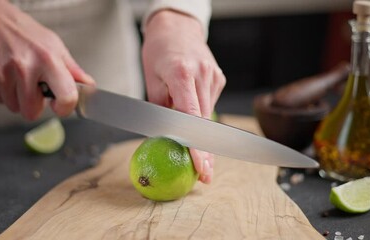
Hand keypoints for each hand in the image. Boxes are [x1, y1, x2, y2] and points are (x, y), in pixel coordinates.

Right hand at [0, 0, 94, 119]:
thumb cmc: (25, 33)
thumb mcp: (55, 46)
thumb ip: (73, 70)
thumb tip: (89, 87)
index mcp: (48, 60)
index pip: (66, 98)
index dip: (65, 108)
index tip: (60, 105)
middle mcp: (25, 67)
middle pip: (32, 112)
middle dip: (35, 104)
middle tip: (35, 87)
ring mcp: (3, 74)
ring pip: (15, 108)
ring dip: (19, 98)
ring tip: (20, 78)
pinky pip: (0, 101)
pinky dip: (5, 93)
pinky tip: (8, 76)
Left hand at [142, 10, 225, 183]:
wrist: (177, 27)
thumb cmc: (159, 51)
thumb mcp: (150, 79)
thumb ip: (160, 109)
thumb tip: (166, 137)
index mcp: (181, 74)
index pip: (191, 118)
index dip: (196, 145)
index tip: (201, 166)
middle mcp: (202, 75)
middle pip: (205, 122)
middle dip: (205, 151)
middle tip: (204, 174)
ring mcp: (214, 76)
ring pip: (209, 115)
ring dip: (202, 134)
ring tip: (194, 145)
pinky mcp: (219, 79)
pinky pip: (210, 104)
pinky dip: (201, 115)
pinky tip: (192, 112)